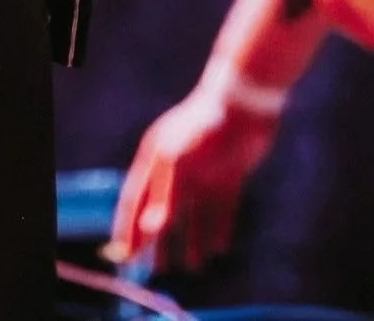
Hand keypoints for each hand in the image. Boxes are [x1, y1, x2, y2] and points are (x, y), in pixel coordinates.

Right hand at [111, 77, 279, 273]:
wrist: (245, 102)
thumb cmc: (205, 128)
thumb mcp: (179, 163)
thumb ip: (165, 198)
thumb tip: (150, 231)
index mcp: (156, 158)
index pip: (136, 199)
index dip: (130, 228)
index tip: (127, 256)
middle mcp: (176, 167)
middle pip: (163, 210)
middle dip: (159, 241)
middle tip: (158, 270)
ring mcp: (203, 172)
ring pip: (192, 213)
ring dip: (190, 239)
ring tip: (192, 266)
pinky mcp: (228, 174)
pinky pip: (219, 208)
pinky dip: (217, 228)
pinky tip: (218, 249)